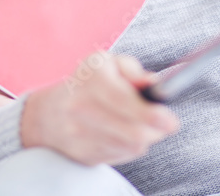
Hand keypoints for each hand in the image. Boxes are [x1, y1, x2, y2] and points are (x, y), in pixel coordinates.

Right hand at [21, 52, 178, 165]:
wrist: (48, 114)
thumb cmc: (86, 84)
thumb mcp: (107, 64)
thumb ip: (133, 70)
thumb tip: (153, 84)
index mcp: (91, 77)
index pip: (124, 101)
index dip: (152, 114)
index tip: (170, 120)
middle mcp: (82, 105)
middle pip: (133, 132)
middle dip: (156, 130)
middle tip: (165, 123)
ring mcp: (80, 133)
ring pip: (131, 146)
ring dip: (145, 138)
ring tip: (140, 125)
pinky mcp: (83, 154)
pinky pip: (120, 156)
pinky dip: (129, 147)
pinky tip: (122, 134)